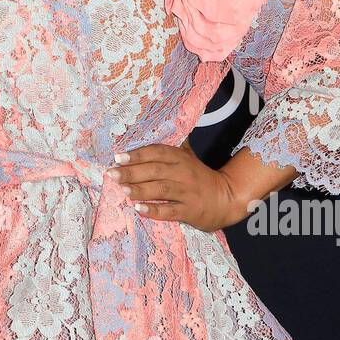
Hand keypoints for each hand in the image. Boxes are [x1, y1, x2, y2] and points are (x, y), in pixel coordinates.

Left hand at [108, 141, 232, 232]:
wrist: (226, 198)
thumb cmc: (200, 177)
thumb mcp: (189, 157)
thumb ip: (172, 147)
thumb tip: (153, 128)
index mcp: (180, 158)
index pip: (157, 152)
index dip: (137, 154)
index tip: (118, 157)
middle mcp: (183, 173)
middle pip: (155, 170)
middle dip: (132, 172)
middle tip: (112, 174)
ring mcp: (187, 192)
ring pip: (161, 189)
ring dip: (141, 189)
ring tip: (123, 190)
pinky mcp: (190, 211)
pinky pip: (170, 211)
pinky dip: (155, 210)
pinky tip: (140, 209)